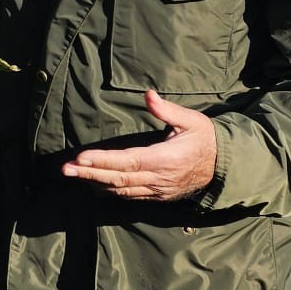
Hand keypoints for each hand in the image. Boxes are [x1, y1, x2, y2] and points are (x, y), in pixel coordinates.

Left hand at [62, 89, 216, 200]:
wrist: (225, 166)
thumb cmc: (205, 139)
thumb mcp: (191, 120)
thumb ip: (167, 110)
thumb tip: (148, 94)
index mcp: (165, 158)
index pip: (128, 161)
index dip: (104, 161)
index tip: (81, 158)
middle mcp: (159, 178)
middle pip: (119, 178)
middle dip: (90, 174)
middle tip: (65, 169)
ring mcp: (158, 189)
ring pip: (122, 189)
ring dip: (96, 182)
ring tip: (73, 175)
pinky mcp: (159, 195)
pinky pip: (131, 195)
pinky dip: (111, 190)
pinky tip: (95, 184)